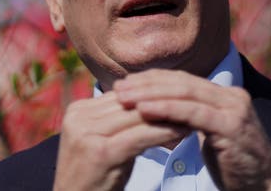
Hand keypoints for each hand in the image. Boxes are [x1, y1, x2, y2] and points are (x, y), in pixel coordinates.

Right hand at [53, 91, 188, 190]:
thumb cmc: (95, 177)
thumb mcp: (105, 142)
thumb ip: (121, 121)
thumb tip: (156, 102)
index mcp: (78, 110)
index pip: (122, 94)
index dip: (152, 93)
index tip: (180, 93)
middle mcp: (79, 117)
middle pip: (130, 103)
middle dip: (162, 102)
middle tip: (191, 100)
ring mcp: (87, 134)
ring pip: (137, 117)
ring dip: (167, 115)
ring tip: (192, 114)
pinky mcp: (100, 152)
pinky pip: (139, 136)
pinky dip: (163, 132)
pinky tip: (182, 132)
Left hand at [114, 69, 270, 190]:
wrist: (264, 188)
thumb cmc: (231, 164)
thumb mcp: (207, 133)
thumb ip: (189, 116)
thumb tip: (155, 105)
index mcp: (224, 95)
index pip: (182, 80)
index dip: (152, 79)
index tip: (125, 83)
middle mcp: (231, 96)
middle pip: (181, 83)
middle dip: (147, 84)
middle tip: (118, 88)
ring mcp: (234, 109)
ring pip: (185, 94)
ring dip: (151, 94)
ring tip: (125, 98)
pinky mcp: (231, 126)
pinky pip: (193, 114)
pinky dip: (166, 109)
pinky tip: (144, 110)